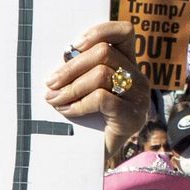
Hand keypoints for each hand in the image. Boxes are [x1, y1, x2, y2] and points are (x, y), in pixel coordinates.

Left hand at [45, 20, 150, 146]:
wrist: (96, 157)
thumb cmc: (87, 119)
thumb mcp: (84, 90)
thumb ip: (80, 71)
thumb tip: (60, 59)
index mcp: (127, 64)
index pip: (124, 32)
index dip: (99, 32)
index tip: (72, 46)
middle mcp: (137, 77)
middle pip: (104, 53)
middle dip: (71, 67)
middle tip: (50, 82)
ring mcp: (138, 96)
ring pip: (101, 75)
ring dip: (71, 88)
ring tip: (54, 99)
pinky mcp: (132, 116)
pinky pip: (101, 99)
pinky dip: (78, 104)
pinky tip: (67, 111)